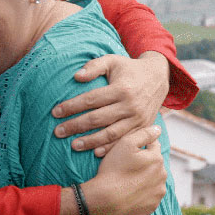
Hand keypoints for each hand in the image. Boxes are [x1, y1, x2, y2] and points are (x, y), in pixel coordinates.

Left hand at [52, 52, 169, 155]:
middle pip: (97, 119)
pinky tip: (95, 152)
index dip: (71, 106)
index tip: (55, 112)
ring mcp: (138, 119)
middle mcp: (130, 105)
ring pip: (110, 134)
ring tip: (73, 145)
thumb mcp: (112, 61)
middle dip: (75, 126)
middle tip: (57, 132)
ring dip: (90, 141)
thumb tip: (76, 76)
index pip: (90, 100)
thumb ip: (94, 66)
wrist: (159, 78)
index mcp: (121, 89)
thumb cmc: (129, 69)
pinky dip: (110, 148)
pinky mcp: (143, 128)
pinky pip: (124, 141)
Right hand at [82, 125, 165, 214]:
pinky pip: (149, 195)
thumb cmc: (114, 170)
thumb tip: (158, 129)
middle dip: (144, 163)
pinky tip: (129, 192)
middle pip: (154, 163)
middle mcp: (162, 176)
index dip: (140, 146)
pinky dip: (142, 193)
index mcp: (157, 159)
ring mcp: (158, 192)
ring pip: (153, 180)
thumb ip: (144, 134)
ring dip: (144, 178)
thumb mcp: (125, 144)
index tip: (128, 152)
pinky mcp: (153, 206)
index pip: (152, 145)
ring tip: (126, 180)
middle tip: (125, 167)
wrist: (106, 201)